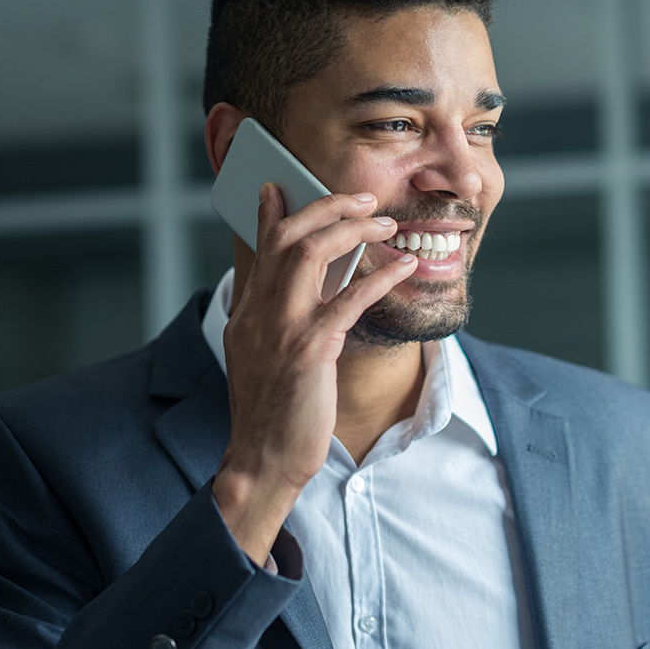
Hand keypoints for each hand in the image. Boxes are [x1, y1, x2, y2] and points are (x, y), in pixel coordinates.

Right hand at [214, 183, 413, 563]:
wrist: (261, 461)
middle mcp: (258, 313)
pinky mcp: (310, 351)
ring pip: (310, 253)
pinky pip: (348, 299)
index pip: (258, 249)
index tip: (280, 187)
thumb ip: (275, 321)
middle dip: (324, 208)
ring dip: (350, 229)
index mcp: (246, 314)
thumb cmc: (270, 416)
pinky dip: (379, 277)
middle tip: (359, 199)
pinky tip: (403, 267)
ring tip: (383, 223)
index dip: (270, 213)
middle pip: (286, 237)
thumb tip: (309, 294)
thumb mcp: (261, 359)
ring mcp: (281, 330)